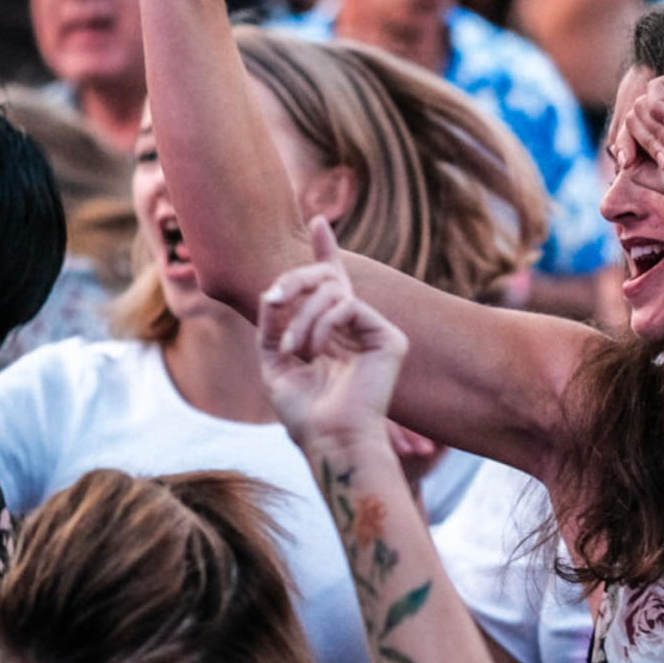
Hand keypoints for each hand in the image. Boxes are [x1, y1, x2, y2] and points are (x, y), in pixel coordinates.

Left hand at [257, 219, 411, 447]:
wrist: (330, 440)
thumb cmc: (305, 414)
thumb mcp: (274, 362)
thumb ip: (273, 325)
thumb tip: (273, 292)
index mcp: (333, 334)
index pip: (331, 284)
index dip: (326, 252)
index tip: (318, 222)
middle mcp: (356, 328)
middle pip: (326, 278)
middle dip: (294, 280)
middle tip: (273, 298)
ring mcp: (375, 332)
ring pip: (333, 291)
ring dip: (302, 315)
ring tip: (293, 348)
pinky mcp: (390, 339)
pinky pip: (348, 306)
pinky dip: (323, 323)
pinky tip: (314, 350)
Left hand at [607, 69, 663, 200]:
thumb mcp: (655, 175)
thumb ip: (633, 159)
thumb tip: (614, 144)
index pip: (631, 130)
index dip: (624, 144)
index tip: (627, 163)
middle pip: (633, 118)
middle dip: (646, 142)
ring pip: (641, 106)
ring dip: (656, 133)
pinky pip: (654, 89)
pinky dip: (659, 109)